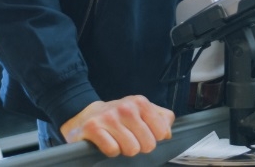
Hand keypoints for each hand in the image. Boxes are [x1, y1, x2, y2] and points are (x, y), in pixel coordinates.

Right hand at [60, 96, 174, 156]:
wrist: (87, 114)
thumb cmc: (120, 116)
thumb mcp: (143, 111)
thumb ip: (162, 119)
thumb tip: (167, 133)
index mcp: (140, 103)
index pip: (161, 132)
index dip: (154, 138)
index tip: (144, 134)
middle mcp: (126, 107)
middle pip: (148, 144)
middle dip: (140, 146)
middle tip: (130, 139)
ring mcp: (109, 117)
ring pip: (131, 148)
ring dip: (125, 149)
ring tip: (118, 140)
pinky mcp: (93, 128)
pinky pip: (113, 150)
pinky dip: (112, 151)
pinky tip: (108, 142)